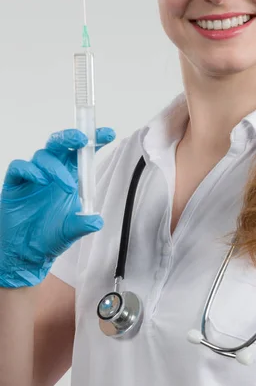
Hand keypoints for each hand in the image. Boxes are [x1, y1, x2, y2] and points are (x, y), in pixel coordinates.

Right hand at [0, 127, 115, 287]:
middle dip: (71, 137)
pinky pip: (19, 167)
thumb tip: (97, 220)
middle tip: (82, 140)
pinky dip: (30, 170)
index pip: (83, 152)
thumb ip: (83, 223)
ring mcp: (33, 176)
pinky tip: (40, 180)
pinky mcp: (15, 184)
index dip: (94, 140)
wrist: (25, 252)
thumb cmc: (50, 236)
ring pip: (43, 155)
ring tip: (67, 186)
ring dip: (56, 167)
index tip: (109, 133)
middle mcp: (52, 171)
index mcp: (70, 176)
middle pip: (60, 143)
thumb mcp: (71, 230)